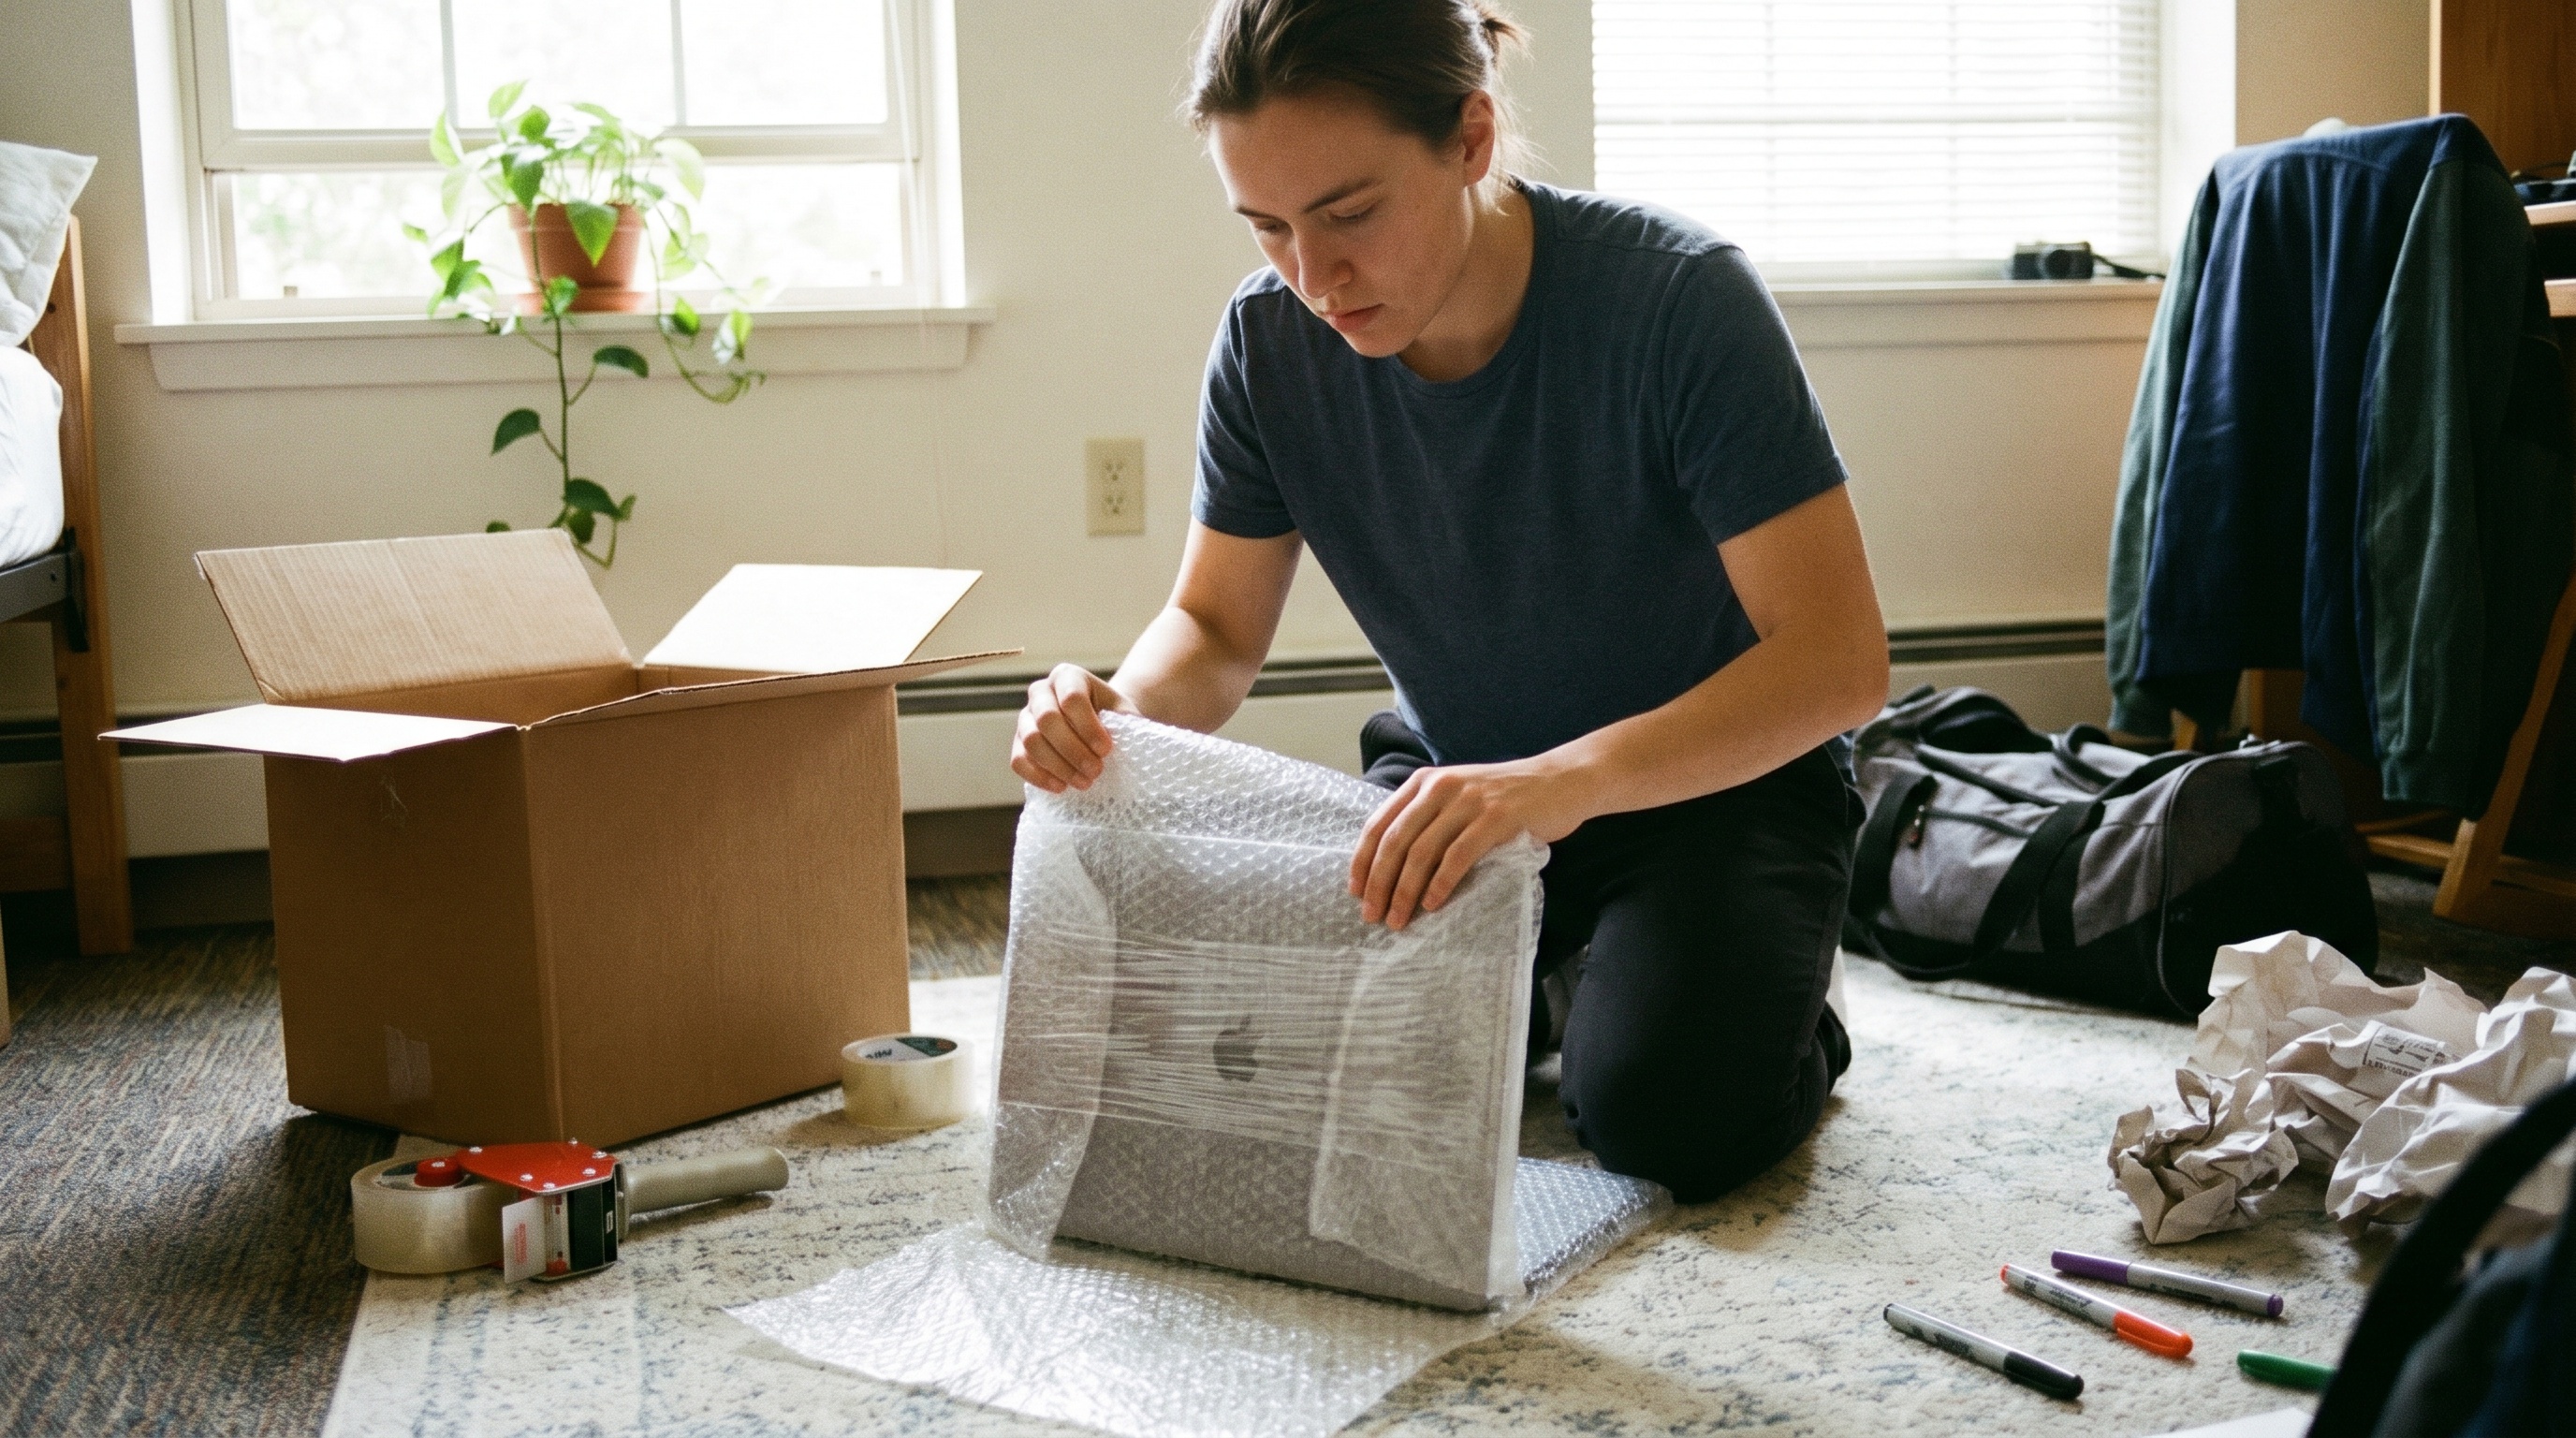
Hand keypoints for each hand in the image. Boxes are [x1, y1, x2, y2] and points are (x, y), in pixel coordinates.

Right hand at [1011, 664, 1131, 792]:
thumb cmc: (1113, 718)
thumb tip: (1122, 740)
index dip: (1088, 727)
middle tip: (1096, 771)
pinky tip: (1062, 787)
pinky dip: (1039, 776)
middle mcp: (1041, 692)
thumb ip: (1124, 723)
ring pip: (1031, 741)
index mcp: (1068, 677)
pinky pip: (1018, 760)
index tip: (1106, 750)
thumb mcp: (1123, 714)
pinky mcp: (1018, 742)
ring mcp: (1025, 717)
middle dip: (1072, 749)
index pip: (1072, 699)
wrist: (1099, 726)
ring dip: (1059, 766)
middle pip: (1047, 719)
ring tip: (1084, 782)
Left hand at [1349, 759, 1590, 929]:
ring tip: (1399, 919)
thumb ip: (1428, 819)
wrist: (1561, 781)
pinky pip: (1458, 856)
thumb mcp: (1458, 797)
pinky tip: (1432, 905)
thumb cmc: (1506, 798)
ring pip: (1422, 852)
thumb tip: (1391, 867)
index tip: (1356, 892)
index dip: (1363, 861)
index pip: (1380, 824)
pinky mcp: (1496, 818)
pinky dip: (1441, 884)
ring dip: (1405, 891)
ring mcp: (1469, 801)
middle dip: (1379, 884)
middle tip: (1372, 916)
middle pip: (1396, 841)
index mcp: (1424, 782)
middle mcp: (1441, 787)